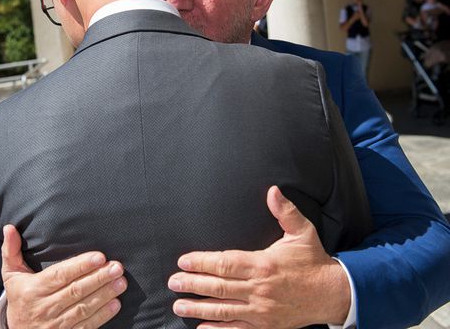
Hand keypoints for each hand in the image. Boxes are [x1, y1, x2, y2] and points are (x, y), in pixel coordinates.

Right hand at [1, 224, 126, 327]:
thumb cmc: (19, 299)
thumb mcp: (11, 276)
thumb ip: (11, 251)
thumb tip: (9, 228)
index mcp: (33, 289)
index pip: (60, 276)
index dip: (80, 266)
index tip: (99, 257)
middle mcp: (45, 308)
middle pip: (75, 291)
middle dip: (98, 278)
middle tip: (117, 267)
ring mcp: (56, 324)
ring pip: (83, 309)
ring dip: (104, 295)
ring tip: (121, 282)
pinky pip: (86, 327)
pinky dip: (102, 316)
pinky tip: (115, 303)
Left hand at [168, 186, 349, 328]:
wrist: (333, 293)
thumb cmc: (313, 261)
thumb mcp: (302, 232)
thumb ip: (285, 211)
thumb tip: (273, 190)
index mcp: (263, 264)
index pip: (225, 263)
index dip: (202, 262)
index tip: (184, 260)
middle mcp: (260, 288)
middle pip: (219, 287)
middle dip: (193, 284)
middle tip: (173, 282)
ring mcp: (262, 310)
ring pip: (224, 310)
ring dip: (199, 308)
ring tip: (179, 305)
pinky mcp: (266, 325)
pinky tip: (202, 327)